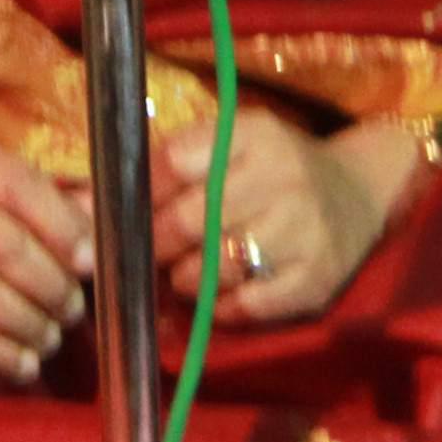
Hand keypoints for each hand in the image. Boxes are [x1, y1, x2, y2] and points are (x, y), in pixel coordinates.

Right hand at [0, 137, 85, 386]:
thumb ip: (36, 195)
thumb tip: (102, 214)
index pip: (19, 187)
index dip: (63, 226)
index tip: (91, 258)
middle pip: (9, 249)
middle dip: (54, 284)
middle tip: (73, 304)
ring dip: (35, 324)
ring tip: (52, 333)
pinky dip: (5, 355)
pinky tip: (25, 361)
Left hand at [151, 108, 393, 327]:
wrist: (360, 191)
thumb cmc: (276, 167)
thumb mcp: (232, 142)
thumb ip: (166, 162)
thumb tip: (80, 193)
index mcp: (255, 134)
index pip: (176, 163)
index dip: (143, 194)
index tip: (129, 213)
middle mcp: (284, 176)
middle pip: (191, 221)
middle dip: (159, 244)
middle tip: (153, 252)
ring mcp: (304, 230)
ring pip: (217, 267)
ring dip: (188, 278)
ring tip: (188, 272)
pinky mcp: (317, 279)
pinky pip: (249, 305)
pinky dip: (223, 306)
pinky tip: (222, 296)